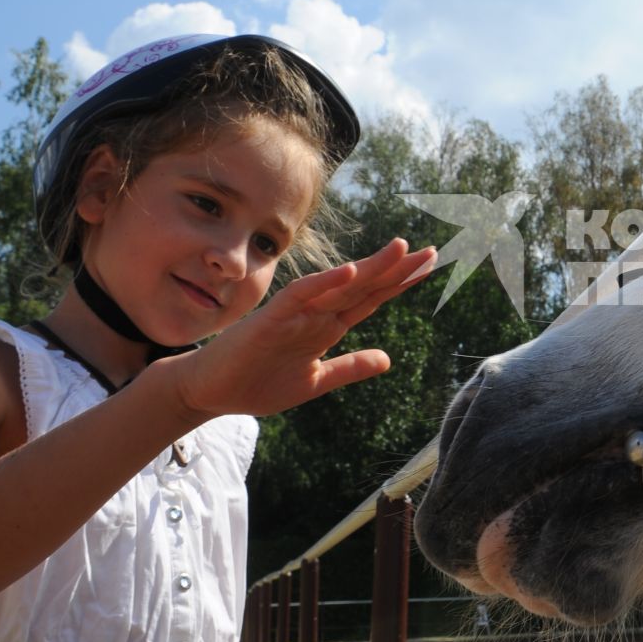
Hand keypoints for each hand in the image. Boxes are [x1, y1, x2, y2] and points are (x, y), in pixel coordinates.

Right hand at [165, 238, 436, 419]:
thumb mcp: (315, 381)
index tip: (430, 265)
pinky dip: (324, 283)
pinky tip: (350, 271)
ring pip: (339, 285)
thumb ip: (349, 367)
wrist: (209, 392)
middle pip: (364, 286)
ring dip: (371, 267)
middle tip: (433, 251)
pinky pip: (301, 296)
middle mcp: (314, 314)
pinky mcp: (270, 320)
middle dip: (397, 269)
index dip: (400, 282)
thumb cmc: (257, 382)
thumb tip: (388, 359)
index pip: (371, 298)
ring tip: (401, 249)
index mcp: (326, 326)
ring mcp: (293, 314)